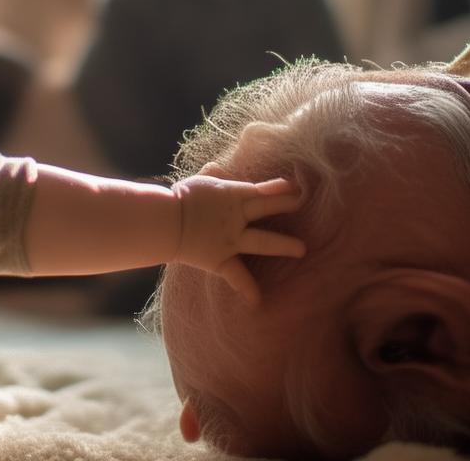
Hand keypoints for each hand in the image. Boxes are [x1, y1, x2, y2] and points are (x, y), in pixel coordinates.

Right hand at [171, 174, 304, 304]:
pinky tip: (257, 302)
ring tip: (302, 250)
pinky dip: (246, 289)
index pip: (261, 190)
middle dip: (287, 204)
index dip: (279, 188)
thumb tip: (215, 166)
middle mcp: (236, 216)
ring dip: (284, 245)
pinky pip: (236, 276)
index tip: (296, 187)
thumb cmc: (178, 199)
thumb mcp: (197, 183)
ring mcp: (231, 239)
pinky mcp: (220, 259)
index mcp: (231, 195)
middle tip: (304, 203)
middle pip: (267, 207)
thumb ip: (210, 176)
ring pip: (263, 241)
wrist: (165, 222)